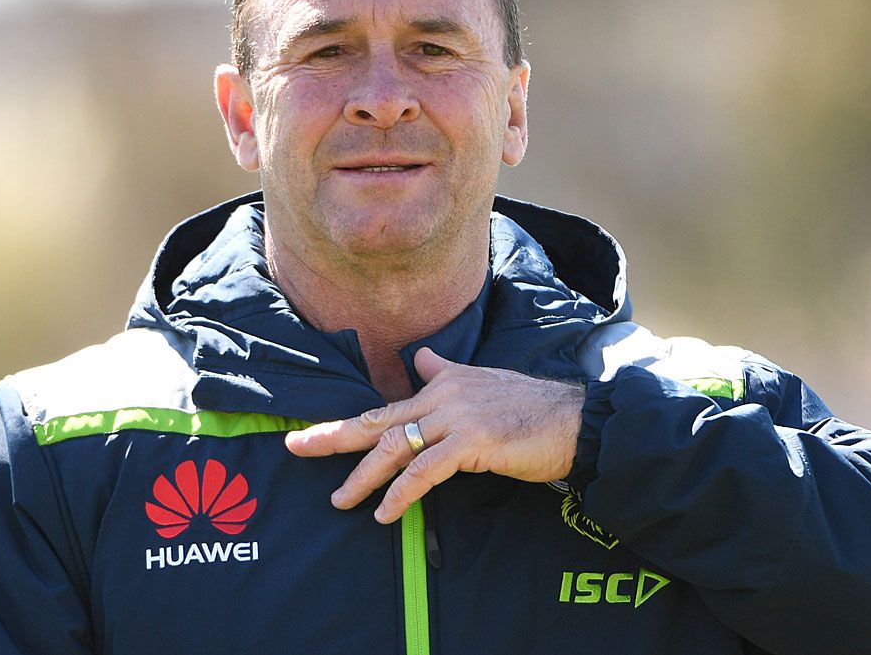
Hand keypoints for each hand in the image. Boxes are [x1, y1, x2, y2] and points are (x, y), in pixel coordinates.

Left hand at [284, 347, 585, 523]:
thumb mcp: (481, 385)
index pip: (384, 409)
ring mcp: (457, 417)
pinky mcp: (473, 442)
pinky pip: (426, 471)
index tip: (309, 434)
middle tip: (296, 446)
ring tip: (341, 500)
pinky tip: (386, 513)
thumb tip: (419, 357)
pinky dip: (402, 493)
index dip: (346, 423)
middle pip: (377, 421)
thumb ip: (445, 374)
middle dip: (333, 437)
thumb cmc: (531, 409)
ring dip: (364, 478)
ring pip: (396, 448)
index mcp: (442, 384)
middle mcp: (443, 396)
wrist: (574, 419)